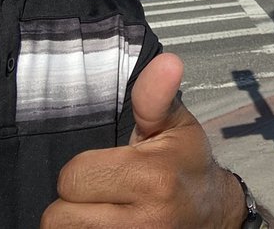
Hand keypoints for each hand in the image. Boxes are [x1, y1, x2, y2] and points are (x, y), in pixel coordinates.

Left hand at [42, 52, 245, 227]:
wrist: (214, 213)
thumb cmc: (186, 165)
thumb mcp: (175, 124)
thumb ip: (155, 96)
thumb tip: (168, 62)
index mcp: (152, 177)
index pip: (72, 177)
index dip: (83, 171)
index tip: (105, 168)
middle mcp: (143, 221)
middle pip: (59, 217)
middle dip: (74, 202)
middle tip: (100, 192)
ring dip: (76, 223)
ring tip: (99, 211)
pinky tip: (104, 223)